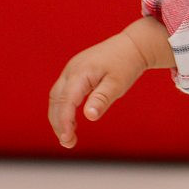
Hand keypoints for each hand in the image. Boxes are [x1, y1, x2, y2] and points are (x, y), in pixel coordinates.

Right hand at [47, 31, 148, 148]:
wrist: (132, 45)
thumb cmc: (126, 64)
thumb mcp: (117, 84)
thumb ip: (102, 99)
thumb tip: (89, 116)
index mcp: (80, 73)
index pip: (66, 101)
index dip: (64, 122)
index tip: (67, 139)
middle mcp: (71, 70)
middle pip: (56, 101)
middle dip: (58, 123)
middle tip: (68, 143)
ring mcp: (71, 70)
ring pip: (56, 97)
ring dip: (59, 117)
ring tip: (69, 137)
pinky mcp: (75, 72)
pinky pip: (62, 92)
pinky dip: (63, 108)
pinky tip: (73, 122)